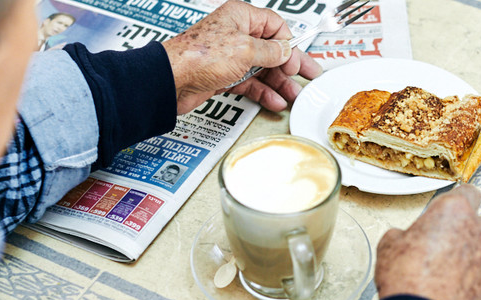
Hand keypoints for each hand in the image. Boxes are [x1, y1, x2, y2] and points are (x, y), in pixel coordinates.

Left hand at [161, 0, 322, 113]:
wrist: (172, 82)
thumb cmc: (198, 56)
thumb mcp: (245, 50)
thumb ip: (270, 51)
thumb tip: (286, 51)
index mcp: (240, 17)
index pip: (275, 26)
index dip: (288, 44)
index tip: (296, 61)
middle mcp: (236, 34)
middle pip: (271, 50)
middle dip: (290, 66)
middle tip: (308, 76)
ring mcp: (230, 57)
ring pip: (262, 69)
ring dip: (279, 83)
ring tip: (294, 95)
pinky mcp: (224, 76)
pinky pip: (250, 83)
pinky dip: (263, 92)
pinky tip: (275, 101)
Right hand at [374, 184, 480, 299]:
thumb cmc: (407, 280)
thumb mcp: (389, 245)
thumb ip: (405, 233)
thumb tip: (403, 239)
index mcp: (455, 211)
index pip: (466, 192)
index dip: (455, 202)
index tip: (448, 210)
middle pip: (476, 224)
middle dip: (460, 233)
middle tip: (437, 248)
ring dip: (469, 259)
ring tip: (444, 276)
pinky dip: (475, 283)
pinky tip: (453, 293)